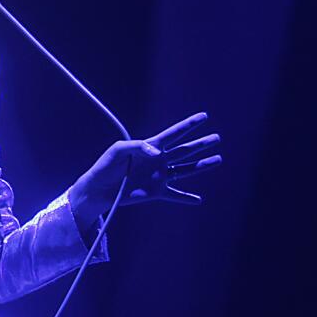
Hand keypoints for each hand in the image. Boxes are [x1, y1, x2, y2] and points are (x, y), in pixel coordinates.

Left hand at [68, 112, 222, 227]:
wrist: (99, 188)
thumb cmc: (106, 165)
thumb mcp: (117, 150)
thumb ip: (137, 147)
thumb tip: (157, 153)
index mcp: (150, 146)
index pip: (174, 133)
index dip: (189, 125)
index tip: (204, 116)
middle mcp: (158, 160)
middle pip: (185, 150)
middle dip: (201, 144)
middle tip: (217, 138)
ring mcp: (159, 176)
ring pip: (186, 169)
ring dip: (202, 166)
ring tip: (218, 159)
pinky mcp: (156, 192)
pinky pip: (175, 195)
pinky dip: (186, 198)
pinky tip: (198, 200)